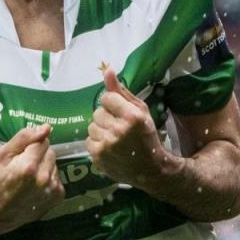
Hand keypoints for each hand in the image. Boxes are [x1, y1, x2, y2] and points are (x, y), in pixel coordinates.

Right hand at [0, 124, 64, 233]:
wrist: (0, 213)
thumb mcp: (4, 155)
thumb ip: (25, 137)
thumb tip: (46, 127)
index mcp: (29, 166)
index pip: (43, 141)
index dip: (32, 146)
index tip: (22, 155)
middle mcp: (44, 177)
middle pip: (51, 152)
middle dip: (39, 155)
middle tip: (25, 166)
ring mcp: (53, 188)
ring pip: (55, 164)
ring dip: (45, 167)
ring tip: (31, 178)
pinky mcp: (59, 196)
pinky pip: (58, 177)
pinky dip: (50, 178)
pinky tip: (37, 186)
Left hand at [87, 67, 171, 187]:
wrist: (150, 169)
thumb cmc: (146, 136)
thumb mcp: (140, 110)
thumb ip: (121, 91)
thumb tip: (106, 70)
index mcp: (131, 116)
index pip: (106, 97)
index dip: (113, 104)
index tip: (122, 113)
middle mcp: (118, 129)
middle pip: (97, 112)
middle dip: (107, 118)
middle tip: (119, 128)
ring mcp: (107, 144)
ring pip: (91, 126)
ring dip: (101, 130)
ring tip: (114, 139)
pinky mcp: (98, 157)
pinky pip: (88, 140)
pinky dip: (97, 143)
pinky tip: (109, 148)